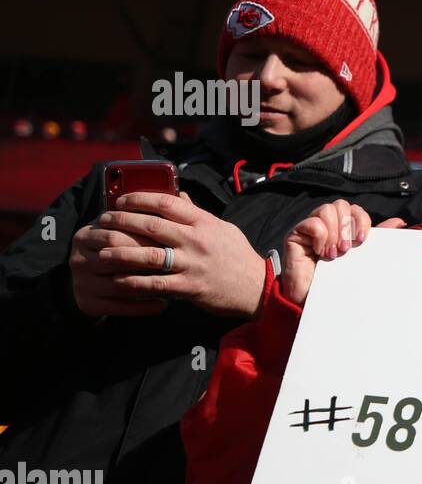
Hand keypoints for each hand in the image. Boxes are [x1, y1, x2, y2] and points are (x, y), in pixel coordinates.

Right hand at [69, 223, 166, 317]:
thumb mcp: (115, 230)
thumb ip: (135, 220)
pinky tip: (162, 305)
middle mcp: (77, 260)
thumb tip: (167, 214)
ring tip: (173, 283)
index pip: (116, 236)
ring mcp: (81, 283)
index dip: (144, 238)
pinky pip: (120, 307)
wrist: (89, 278)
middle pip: (118, 260)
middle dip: (149, 261)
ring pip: (121, 285)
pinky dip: (143, 307)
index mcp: (84, 236)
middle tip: (175, 263)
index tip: (170, 241)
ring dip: (149, 285)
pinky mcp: (87, 304)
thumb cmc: (113, 249)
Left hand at [97, 192, 267, 318]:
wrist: (256, 288)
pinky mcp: (189, 287)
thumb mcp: (223, 228)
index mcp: (204, 222)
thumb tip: (178, 196)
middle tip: (103, 221)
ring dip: (120, 252)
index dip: (139, 198)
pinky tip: (119, 279)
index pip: (166, 202)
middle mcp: (196, 240)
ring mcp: (192, 264)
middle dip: (122, 221)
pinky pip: (155, 284)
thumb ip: (198, 213)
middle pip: (151, 225)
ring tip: (102, 251)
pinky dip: (134, 282)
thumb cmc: (238, 256)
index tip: (121, 200)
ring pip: (148, 255)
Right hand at [281, 200, 406, 306]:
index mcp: (343, 226)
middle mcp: (327, 223)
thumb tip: (400, 223)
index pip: (355, 209)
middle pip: (341, 205)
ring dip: (334, 233)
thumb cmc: (338, 279)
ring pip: (326, 210)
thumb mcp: (362, 257)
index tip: (363, 240)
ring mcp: (310, 228)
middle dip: (347, 227)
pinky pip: (311, 222)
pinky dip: (320, 236)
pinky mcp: (296, 234)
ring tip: (334, 253)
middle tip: (346, 249)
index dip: (361, 220)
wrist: (314, 299)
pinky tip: (320, 252)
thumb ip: (378, 238)